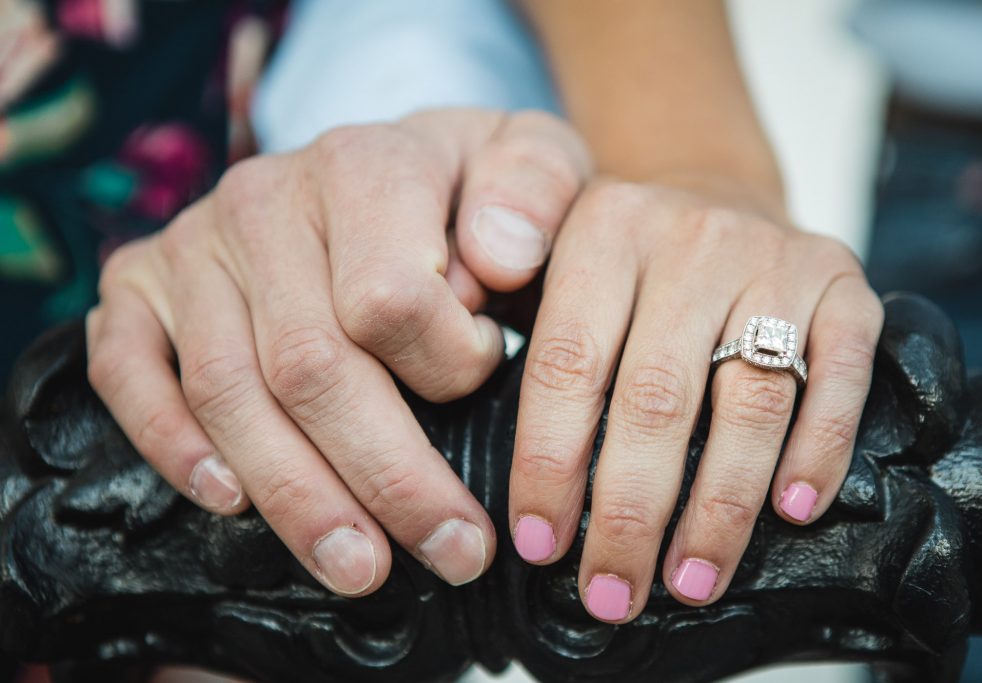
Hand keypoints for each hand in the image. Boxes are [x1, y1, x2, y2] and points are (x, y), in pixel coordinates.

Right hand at [87, 109, 589, 594]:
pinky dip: (170, 443)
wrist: (383, 158)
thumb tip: (497, 262)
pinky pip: (128, 371)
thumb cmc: (466, 185)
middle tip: (452, 553)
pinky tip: (229, 501)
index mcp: (363, 166)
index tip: (483, 383)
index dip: (446, 367)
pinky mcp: (138, 283)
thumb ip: (537, 189)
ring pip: (229, 390)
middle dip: (387, 479)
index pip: (389, 300)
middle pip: (310, 366)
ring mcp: (193, 245)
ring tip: (360, 568)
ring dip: (296, 496)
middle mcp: (264, 201)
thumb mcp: (531, 161)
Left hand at [508, 177, 882, 621]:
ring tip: (690, 582)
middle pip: (658, 399)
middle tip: (613, 594)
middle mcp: (689, 239)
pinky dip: (819, 450)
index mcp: (603, 232)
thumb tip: (455, 369)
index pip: (567, 365)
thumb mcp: (550, 250)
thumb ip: (504, 299)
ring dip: (720, 509)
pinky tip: (792, 512)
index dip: (550, 464)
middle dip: (631, 514)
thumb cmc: (621, 257)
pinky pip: (840, 378)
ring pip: (751, 402)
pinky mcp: (845, 285)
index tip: (540, 545)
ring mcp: (775, 260)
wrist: (717, 191)